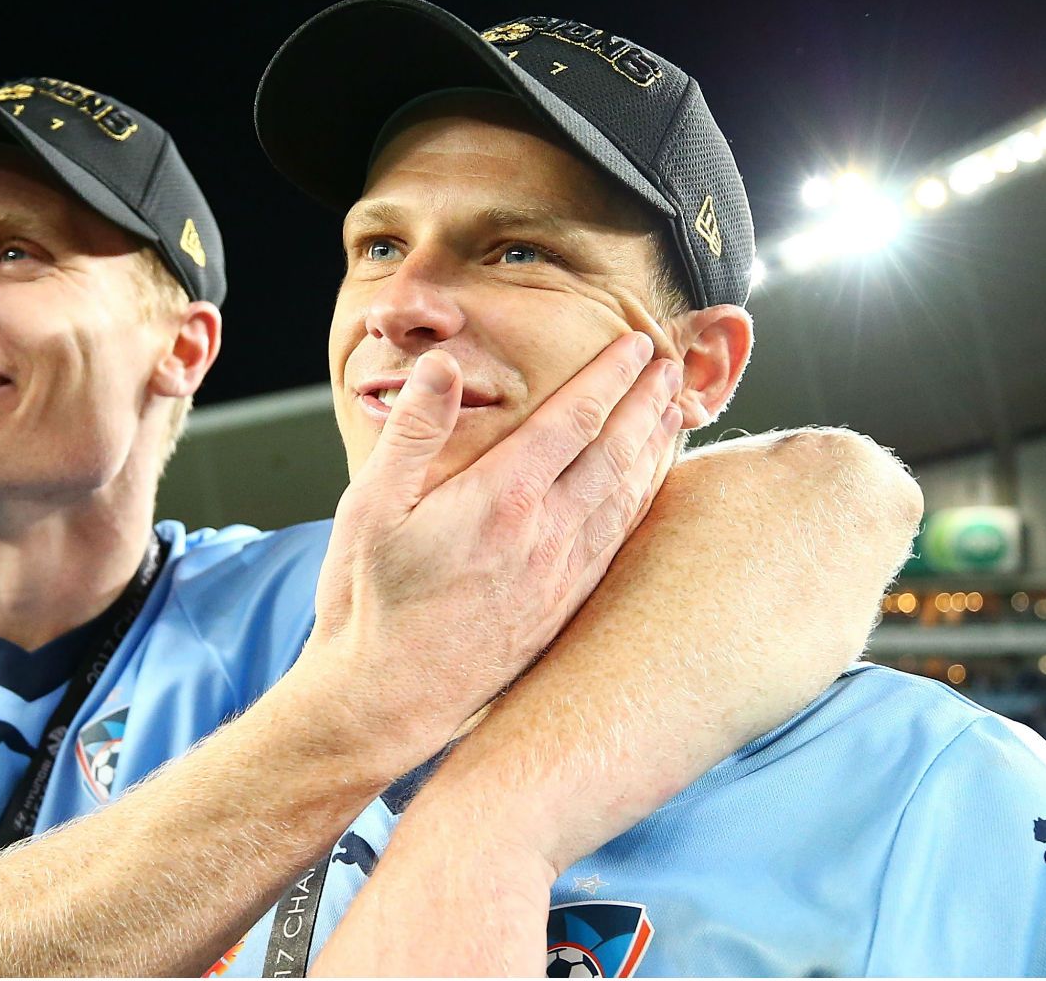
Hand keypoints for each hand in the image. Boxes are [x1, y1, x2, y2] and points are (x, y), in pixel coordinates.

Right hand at [304, 332, 682, 766]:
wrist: (384, 700)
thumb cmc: (369, 603)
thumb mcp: (370, 507)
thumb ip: (413, 432)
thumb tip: (443, 365)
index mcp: (501, 501)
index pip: (573, 421)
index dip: (610, 377)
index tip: (635, 344)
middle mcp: (544, 537)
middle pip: (616, 454)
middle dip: (648, 403)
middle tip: (674, 363)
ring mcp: (560, 577)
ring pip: (627, 499)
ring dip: (656, 449)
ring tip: (676, 412)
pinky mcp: (561, 609)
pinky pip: (618, 541)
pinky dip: (642, 502)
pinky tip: (648, 489)